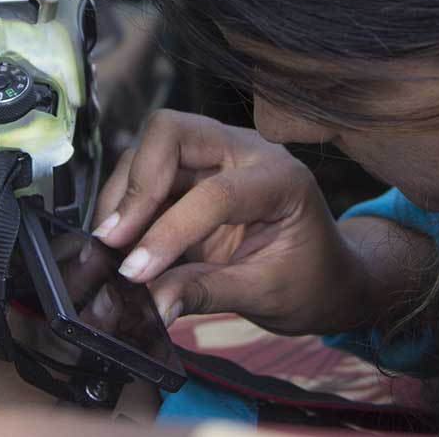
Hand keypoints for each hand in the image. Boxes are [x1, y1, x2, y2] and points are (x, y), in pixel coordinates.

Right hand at [90, 110, 374, 334]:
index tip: (135, 272)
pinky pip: (145, 172)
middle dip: (136, 183)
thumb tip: (152, 305)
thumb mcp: (266, 294)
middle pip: (171, 132)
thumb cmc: (309, 281)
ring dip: (122, 195)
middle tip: (113, 240)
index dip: (169, 232)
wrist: (327, 275)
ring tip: (111, 248)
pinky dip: (124, 204)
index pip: (216, 192)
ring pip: (149, 148)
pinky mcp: (192, 171)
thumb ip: (208, 293)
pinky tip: (118, 241)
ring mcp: (217, 154)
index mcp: (280, 179)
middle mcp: (246, 151)